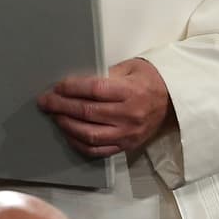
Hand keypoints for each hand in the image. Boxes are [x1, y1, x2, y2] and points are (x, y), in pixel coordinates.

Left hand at [37, 58, 174, 156]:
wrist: (172, 101)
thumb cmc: (149, 80)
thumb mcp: (130, 68)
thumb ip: (105, 75)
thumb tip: (76, 83)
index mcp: (130, 91)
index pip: (94, 90)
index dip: (71, 88)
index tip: (56, 87)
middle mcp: (129, 114)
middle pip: (88, 112)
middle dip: (61, 106)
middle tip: (45, 102)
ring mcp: (127, 133)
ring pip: (89, 134)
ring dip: (67, 125)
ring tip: (55, 116)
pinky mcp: (126, 146)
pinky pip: (97, 150)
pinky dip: (79, 143)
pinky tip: (68, 133)